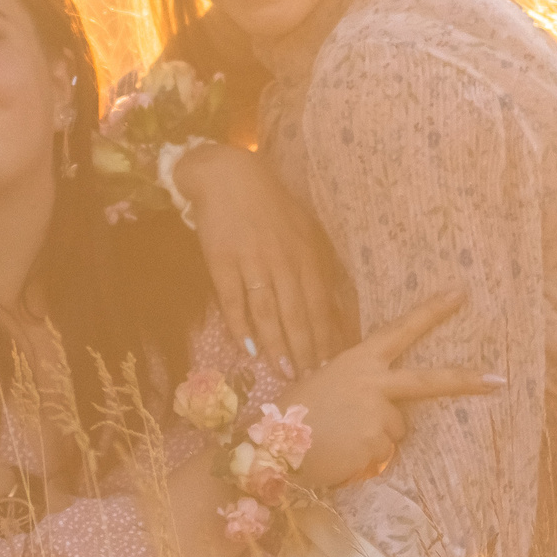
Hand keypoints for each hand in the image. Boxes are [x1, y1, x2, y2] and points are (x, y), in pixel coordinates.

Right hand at [174, 143, 350, 375]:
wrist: (230, 178)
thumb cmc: (272, 207)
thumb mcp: (305, 233)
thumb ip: (318, 269)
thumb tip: (334, 310)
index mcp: (306, 255)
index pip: (320, 305)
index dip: (326, 337)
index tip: (333, 365)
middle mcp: (282, 261)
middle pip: (297, 314)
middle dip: (305, 349)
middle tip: (311, 378)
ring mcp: (251, 262)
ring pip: (267, 311)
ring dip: (277, 345)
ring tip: (284, 372)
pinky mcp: (222, 261)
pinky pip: (233, 299)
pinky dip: (240, 324)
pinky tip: (246, 347)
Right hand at [288, 291, 485, 488]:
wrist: (275, 448)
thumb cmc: (295, 412)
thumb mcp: (325, 381)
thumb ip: (358, 383)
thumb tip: (379, 398)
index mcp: (358, 360)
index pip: (400, 330)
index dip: (431, 312)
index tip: (460, 294)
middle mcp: (373, 382)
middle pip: (429, 381)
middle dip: (465, 380)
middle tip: (497, 381)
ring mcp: (379, 414)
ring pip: (396, 427)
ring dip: (377, 435)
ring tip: (344, 435)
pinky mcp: (378, 444)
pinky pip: (384, 451)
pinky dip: (367, 455)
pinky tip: (343, 451)